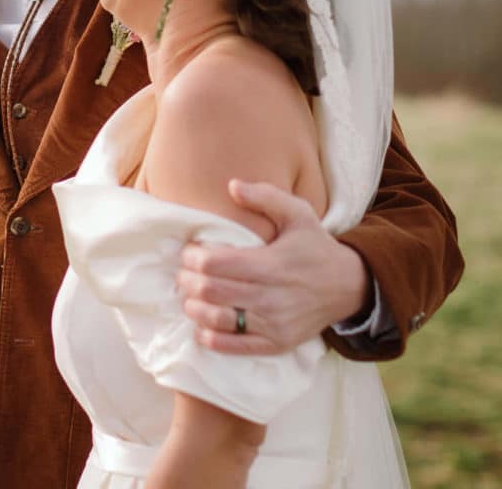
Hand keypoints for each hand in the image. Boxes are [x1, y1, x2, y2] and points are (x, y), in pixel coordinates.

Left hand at [177, 180, 371, 354]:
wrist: (347, 286)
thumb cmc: (315, 246)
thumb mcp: (297, 212)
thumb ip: (265, 196)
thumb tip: (232, 186)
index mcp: (272, 264)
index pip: (216, 264)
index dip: (193, 257)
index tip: (190, 251)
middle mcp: (271, 298)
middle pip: (211, 291)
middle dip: (187, 280)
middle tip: (183, 272)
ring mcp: (273, 325)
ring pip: (216, 319)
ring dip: (194, 307)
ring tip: (190, 295)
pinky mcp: (275, 344)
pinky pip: (232, 346)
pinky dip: (209, 336)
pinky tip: (202, 323)